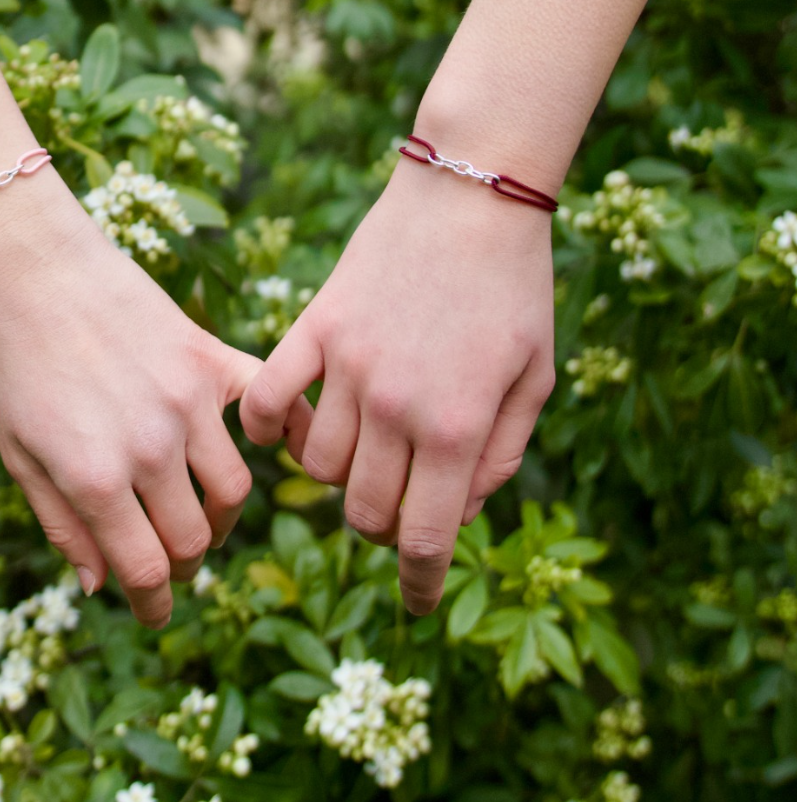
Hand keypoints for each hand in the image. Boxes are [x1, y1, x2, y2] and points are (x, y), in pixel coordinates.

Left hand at [0, 174, 288, 628]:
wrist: (35, 273)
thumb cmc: (15, 366)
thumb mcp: (18, 455)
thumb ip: (63, 525)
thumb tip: (102, 586)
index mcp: (95, 479)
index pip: (145, 569)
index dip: (152, 602)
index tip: (154, 610)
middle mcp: (150, 448)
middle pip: (195, 538)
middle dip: (183, 563)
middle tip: (170, 560)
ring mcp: (188, 403)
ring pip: (233, 490)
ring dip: (218, 515)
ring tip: (198, 512)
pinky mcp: (211, 361)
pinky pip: (270, 407)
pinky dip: (284, 432)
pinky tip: (275, 449)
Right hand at [241, 160, 555, 614]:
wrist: (471, 196)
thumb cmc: (516, 289)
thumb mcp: (535, 378)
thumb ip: (501, 456)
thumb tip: (457, 510)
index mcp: (456, 425)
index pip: (424, 536)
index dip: (418, 583)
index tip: (417, 605)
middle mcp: (396, 406)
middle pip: (365, 511)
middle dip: (384, 528)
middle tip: (400, 506)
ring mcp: (347, 368)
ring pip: (318, 467)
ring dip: (342, 477)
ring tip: (364, 452)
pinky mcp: (314, 331)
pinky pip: (266, 401)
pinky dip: (266, 429)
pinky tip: (289, 430)